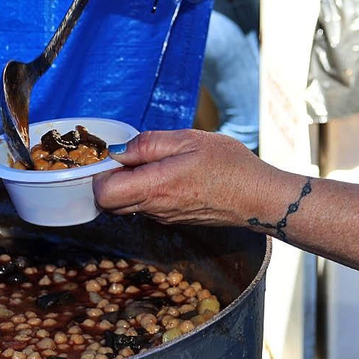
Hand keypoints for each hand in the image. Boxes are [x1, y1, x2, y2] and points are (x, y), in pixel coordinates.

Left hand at [94, 129, 297, 228]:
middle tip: (133, 156)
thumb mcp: (189, 140)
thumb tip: (117, 151)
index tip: (114, 155)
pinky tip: (170, 174)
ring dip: (131, 184)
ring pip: (128, 204)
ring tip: (157, 162)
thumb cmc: (229, 165)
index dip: (100, 173)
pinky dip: (148, 191)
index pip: (102, 193)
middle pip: (110, 202)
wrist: (259, 198)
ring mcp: (164, 217)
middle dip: (112, 179)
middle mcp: (154, 208)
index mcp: (154, 187)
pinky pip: (147, 207)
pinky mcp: (174, 219)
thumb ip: (148, 144)